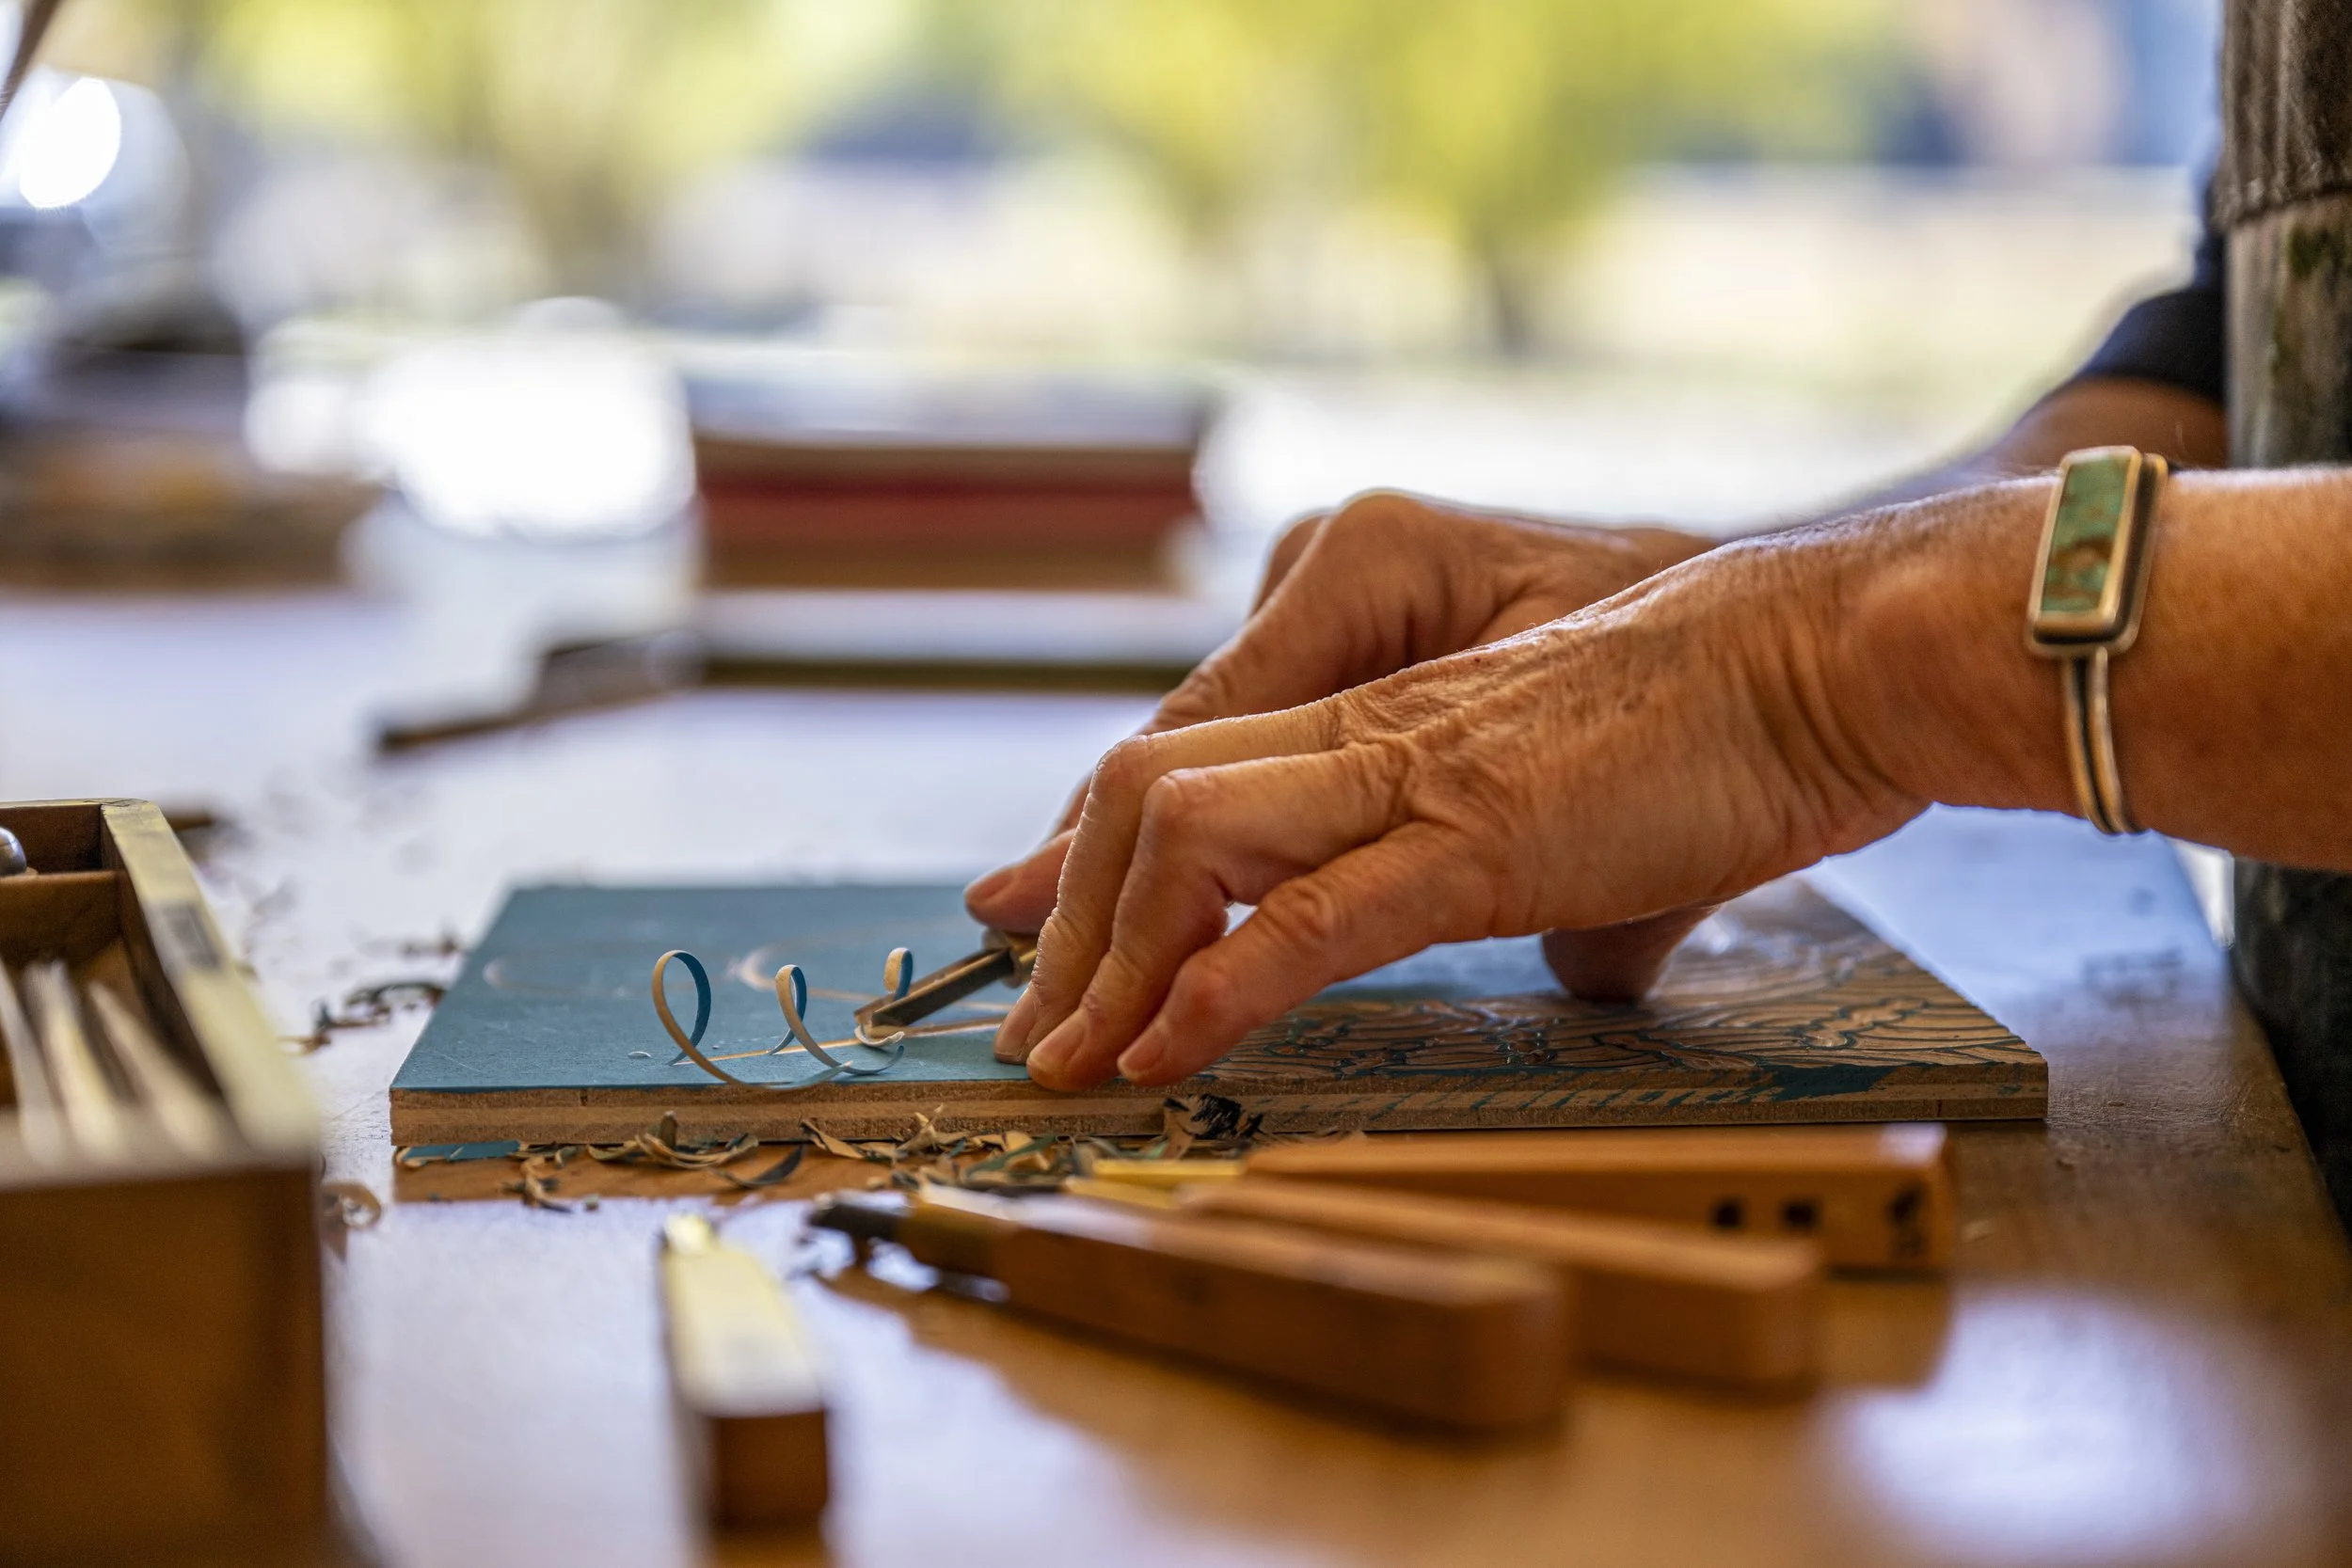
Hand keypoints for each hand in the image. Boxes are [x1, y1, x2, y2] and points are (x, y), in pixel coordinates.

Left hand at [999, 525, 1935, 1090]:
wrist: (1828, 658)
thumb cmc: (1737, 733)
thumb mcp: (1620, 829)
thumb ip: (1577, 897)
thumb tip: (1589, 973)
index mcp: (1390, 709)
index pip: (1194, 758)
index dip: (1095, 843)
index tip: (1040, 923)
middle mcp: (1370, 722)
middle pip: (1146, 785)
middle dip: (1067, 910)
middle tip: (1029, 1020)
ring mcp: (1415, 772)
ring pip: (1188, 831)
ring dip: (1109, 953)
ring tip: (1069, 1057)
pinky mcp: (1478, 838)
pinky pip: (1310, 915)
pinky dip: (1216, 987)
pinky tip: (1159, 1051)